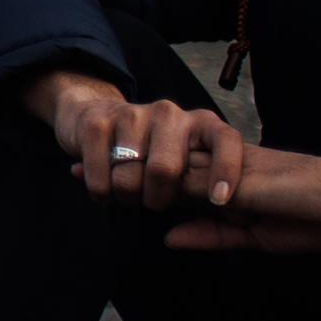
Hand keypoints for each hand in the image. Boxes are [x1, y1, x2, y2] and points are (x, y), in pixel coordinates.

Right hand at [21, 66, 244, 207]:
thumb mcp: (188, 163)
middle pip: (165, 169)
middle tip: (153, 203)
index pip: (225, 140)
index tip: (219, 201)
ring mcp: (131, 114)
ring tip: (127, 195)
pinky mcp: (96, 123)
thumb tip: (218, 207)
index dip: (225, 170)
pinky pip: (100, 178)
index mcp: (200, 122)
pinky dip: (102, 194)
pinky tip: (105, 190)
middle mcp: (169, 113)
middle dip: (157, 199)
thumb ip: (205, 184)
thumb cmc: (154, 152)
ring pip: (129, 178)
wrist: (95, 116)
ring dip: (127, 198)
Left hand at [22, 67, 320, 250]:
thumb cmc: (307, 219)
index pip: (164, 177)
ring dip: (129, 172)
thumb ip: (210, 234)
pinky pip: (197, 175)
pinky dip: (163, 178)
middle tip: (72, 170)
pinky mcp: (241, 175)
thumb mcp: (250, 236)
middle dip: (116, 167)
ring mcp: (227, 169)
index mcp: (217, 183)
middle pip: (157, 164)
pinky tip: (135, 181)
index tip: (92, 179)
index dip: (129, 177)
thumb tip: (168, 237)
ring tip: (89, 178)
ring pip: (169, 166)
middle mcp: (217, 170)